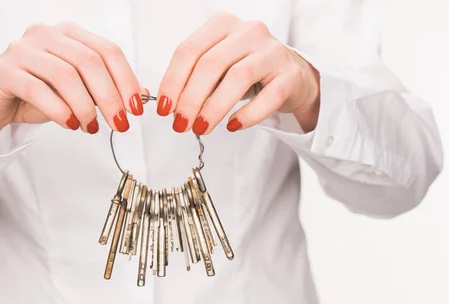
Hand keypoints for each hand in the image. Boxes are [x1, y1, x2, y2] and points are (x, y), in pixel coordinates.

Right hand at [0, 22, 144, 151]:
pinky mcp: (4, 71)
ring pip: (65, 75)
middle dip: (110, 97)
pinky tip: (71, 124)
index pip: (107, 51)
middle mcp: (45, 34)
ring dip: (86, 106)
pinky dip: (60, 111)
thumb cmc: (35, 95)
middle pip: (89, 62)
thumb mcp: (77, 93)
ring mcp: (22, 49)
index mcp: (68, 34)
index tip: (136, 109)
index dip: (126, 80)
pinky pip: (38, 90)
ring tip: (91, 127)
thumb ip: (106, 89)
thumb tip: (142, 95)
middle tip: (120, 124)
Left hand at [156, 13, 320, 134]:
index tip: (164, 109)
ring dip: (214, 108)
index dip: (172, 82)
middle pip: (211, 64)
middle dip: (190, 99)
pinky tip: (232, 126)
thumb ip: (193, 80)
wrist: (290, 76)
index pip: (189, 51)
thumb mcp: (216, 69)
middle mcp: (249, 31)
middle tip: (181, 124)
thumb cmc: (245, 72)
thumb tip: (170, 107)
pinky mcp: (290, 75)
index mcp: (222, 25)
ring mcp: (272, 51)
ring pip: (238, 77)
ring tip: (201, 128)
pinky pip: (268, 97)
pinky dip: (247, 114)